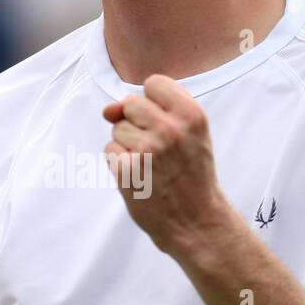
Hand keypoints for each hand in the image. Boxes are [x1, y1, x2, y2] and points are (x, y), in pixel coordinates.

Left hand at [102, 74, 225, 256]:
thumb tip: (108, 110)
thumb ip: (154, 110)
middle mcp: (171, 128)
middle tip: (158, 149)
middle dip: (137, 123)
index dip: (153, 103)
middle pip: (131, 104)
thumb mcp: (189, 134)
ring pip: (118, 128)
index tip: (165, 124)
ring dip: (128, 146)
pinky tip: (140, 177)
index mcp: (192, 114)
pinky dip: (120, 164)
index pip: (154, 83)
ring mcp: (148, 149)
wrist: (197, 221)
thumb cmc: (191, 174)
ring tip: (152, 166)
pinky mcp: (128, 170)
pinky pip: (110, 150)